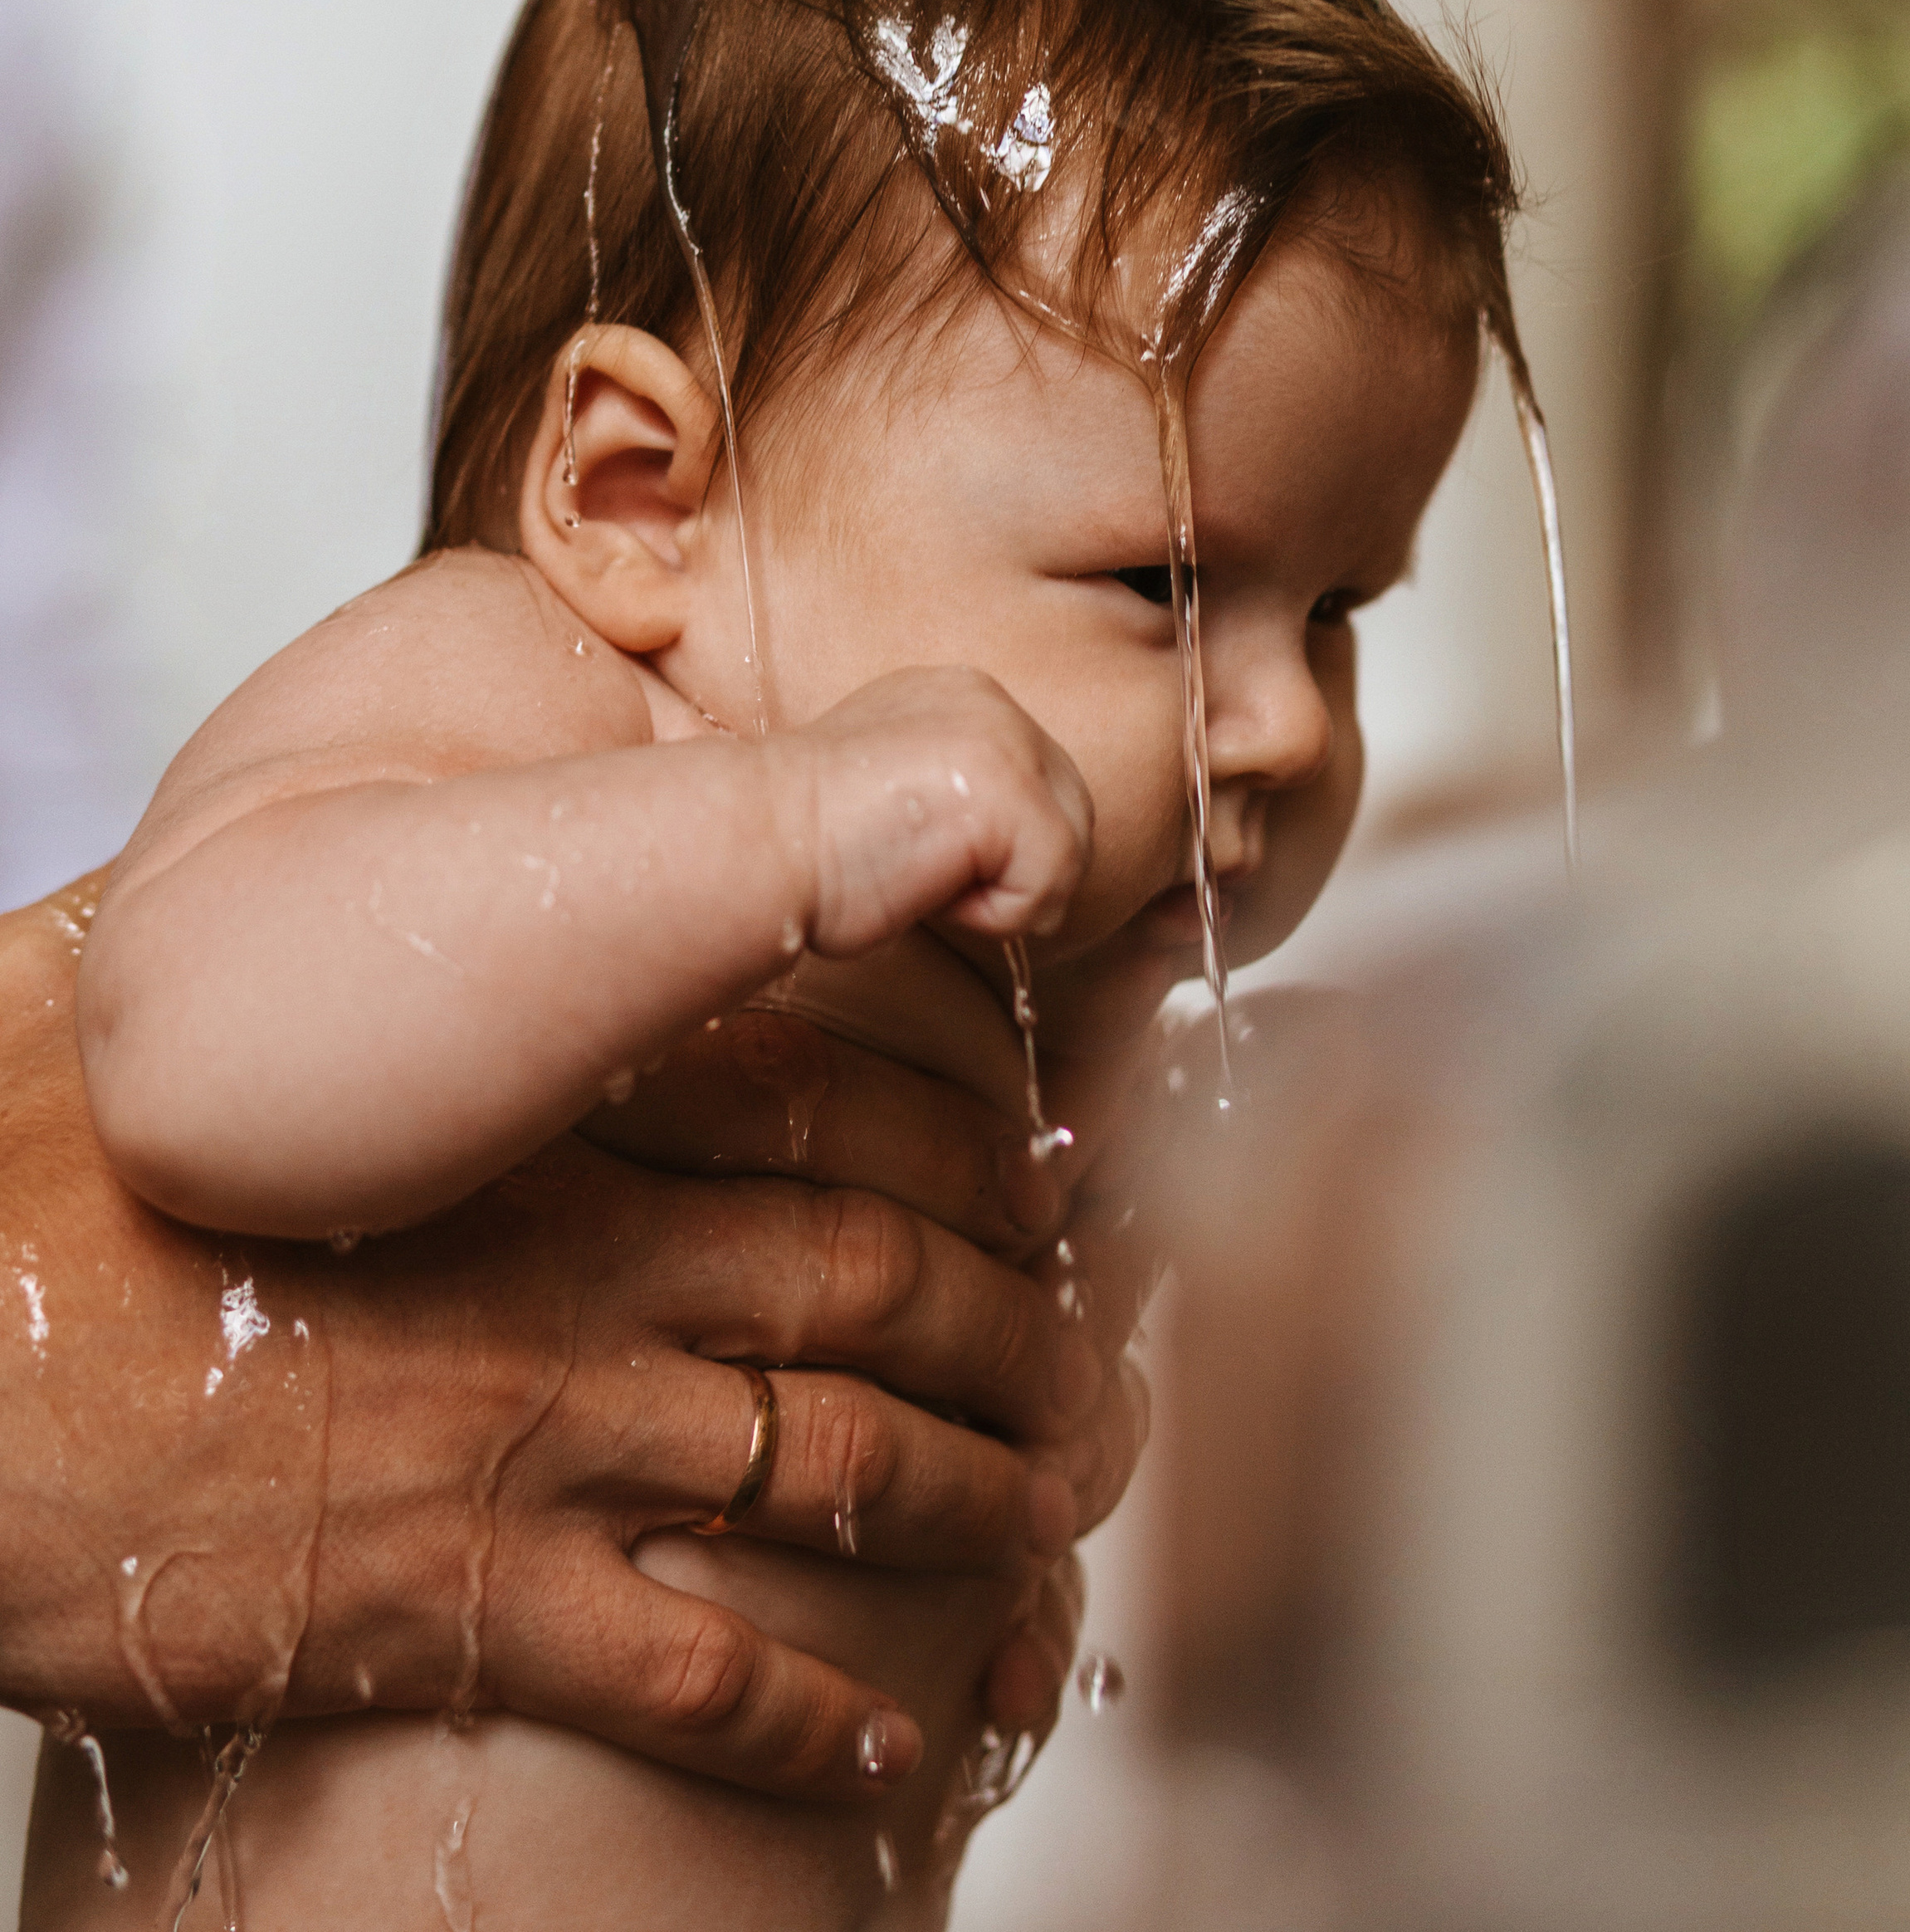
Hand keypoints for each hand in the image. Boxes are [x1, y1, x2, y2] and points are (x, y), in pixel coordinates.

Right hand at [0, 889, 1139, 1799]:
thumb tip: (473, 877)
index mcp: (551, 1121)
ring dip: (977, 1510)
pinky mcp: (468, 1601)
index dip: (966, 1151)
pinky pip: (694, 1677)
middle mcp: (588, 1275)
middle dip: (1017, 1333)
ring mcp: (542, 1440)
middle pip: (879, 1290)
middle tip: (1094, 1368)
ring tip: (1051, 1534)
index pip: (834, 1115)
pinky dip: (810, 1719)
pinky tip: (878, 1749)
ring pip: (842, 1475)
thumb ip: (420, 972)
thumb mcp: (274, 1019)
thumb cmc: (88, 1161)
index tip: (1038, 1178)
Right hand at [772, 667, 1094, 951]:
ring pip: (1069, 853)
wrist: (753, 842)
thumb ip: (954, 795)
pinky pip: (1048, 887)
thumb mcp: (894, 792)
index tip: (915, 855)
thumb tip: (1008, 848)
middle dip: (1016, 870)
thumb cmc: (802, 841)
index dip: (997, 847)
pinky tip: (924, 885)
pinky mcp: (1009, 790)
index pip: (1037, 783)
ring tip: (920, 875)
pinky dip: (994, 915)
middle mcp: (990, 700)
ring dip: (1001, 895)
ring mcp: (1004, 738)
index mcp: (959, 694)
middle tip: (922, 875)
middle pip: (1071, 814)